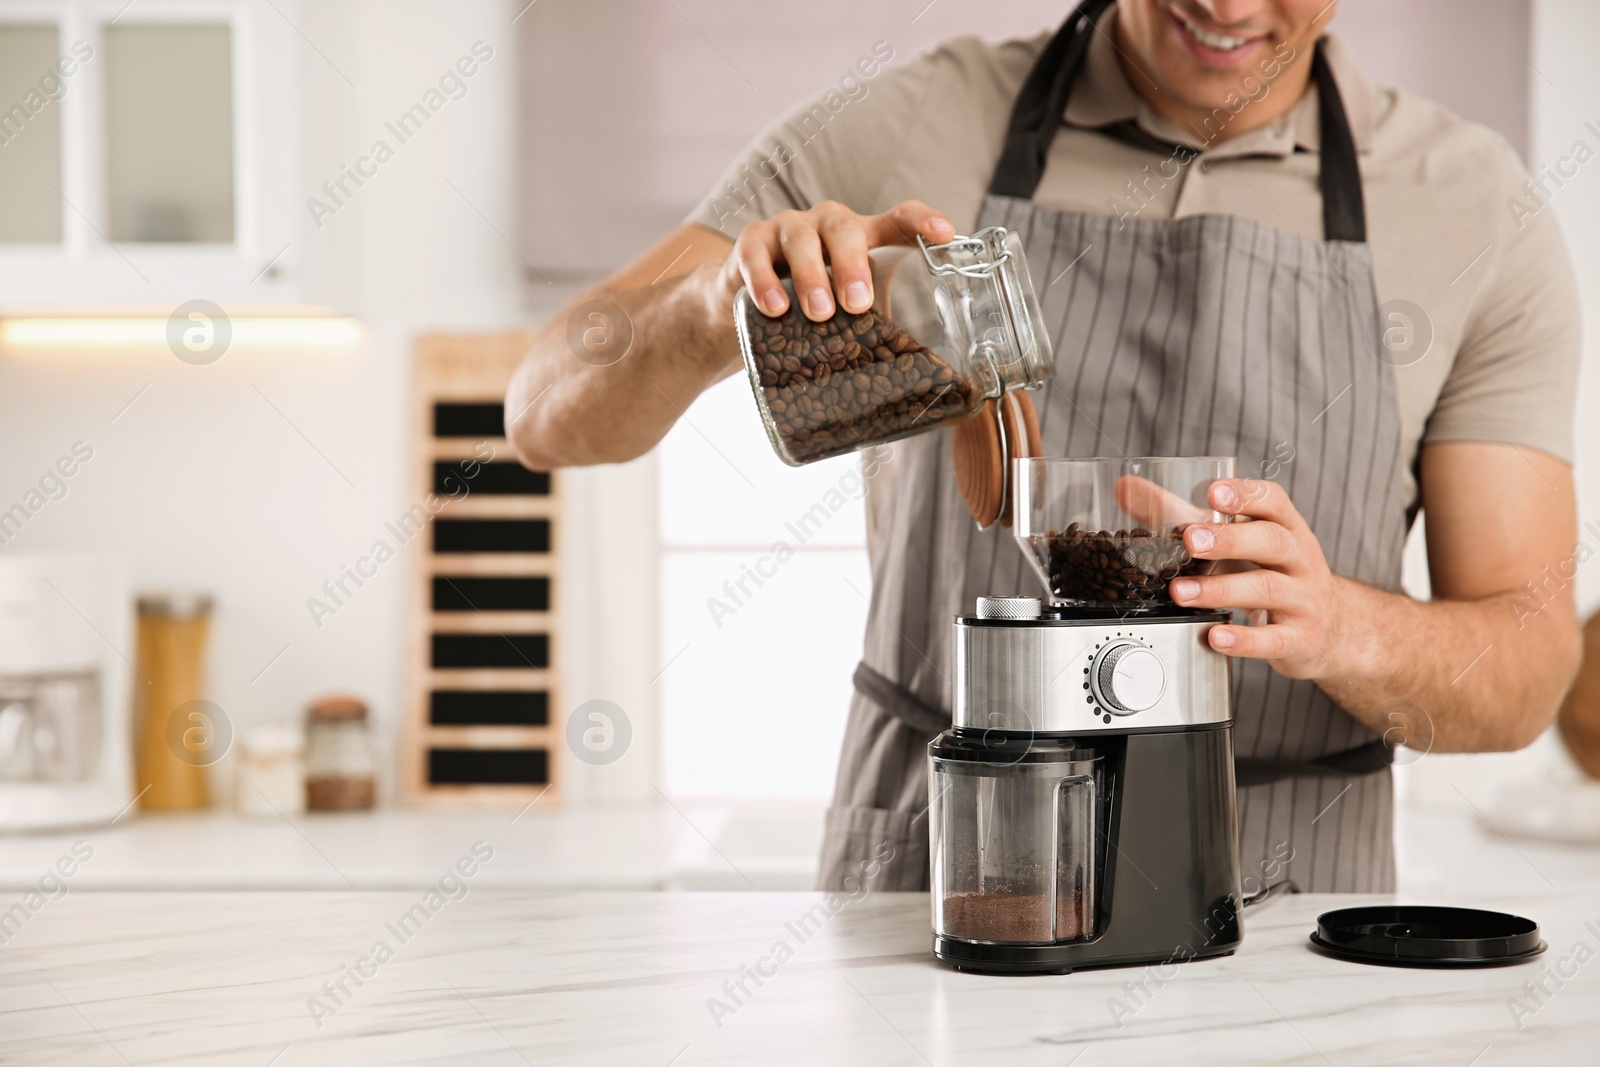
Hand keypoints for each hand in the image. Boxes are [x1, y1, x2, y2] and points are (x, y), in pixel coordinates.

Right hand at [727, 199, 955, 321]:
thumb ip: (876, 330)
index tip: (944, 234)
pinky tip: (775, 309)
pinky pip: (756, 255)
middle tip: (858, 304)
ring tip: (819, 313)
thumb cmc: (811, 308)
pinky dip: (765, 282)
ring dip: (811, 276)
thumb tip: (921, 383)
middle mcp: (826, 225)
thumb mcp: (847, 314)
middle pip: (844, 229)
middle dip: (852, 266)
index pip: (896, 219)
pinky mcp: (750, 243)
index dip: (921, 222)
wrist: (745, 304)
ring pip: (801, 240)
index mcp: (862, 238)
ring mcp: (787, 230)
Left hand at [1168, 479, 1342, 680]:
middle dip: (1230, 539)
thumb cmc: (1270, 572)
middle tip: (1190, 539)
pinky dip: (1243, 639)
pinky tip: (1215, 636)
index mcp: (1285, 527)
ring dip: (1221, 590)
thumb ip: (1182, 514)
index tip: (1214, 492)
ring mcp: (1303, 599)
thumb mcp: (1235, 540)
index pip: (1273, 502)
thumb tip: (1125, 489)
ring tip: (1181, 592)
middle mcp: (1299, 559)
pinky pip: (1274, 639)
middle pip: (1272, 541)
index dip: (1246, 494)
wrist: (1329, 628)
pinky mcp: (1299, 638)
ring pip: (1267, 589)